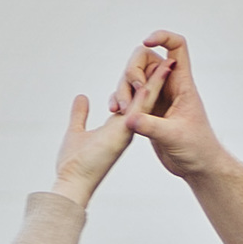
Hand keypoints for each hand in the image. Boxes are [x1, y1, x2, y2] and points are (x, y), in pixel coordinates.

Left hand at [53, 55, 163, 203]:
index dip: (143, 87)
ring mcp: (127, 130)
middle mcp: (126, 128)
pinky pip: (140, 109)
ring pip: (146, 102)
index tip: (151, 69)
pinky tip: (154, 79)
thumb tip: (82, 97)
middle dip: (156, 81)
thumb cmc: (74, 163)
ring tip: (169, 64)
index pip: (135, 103)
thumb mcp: (77, 131)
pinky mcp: (123, 132)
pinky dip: (148, 93)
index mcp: (117, 128)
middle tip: (168, 62)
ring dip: (157, 83)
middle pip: (145, 100)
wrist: (73, 181)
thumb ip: (80, 114)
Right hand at [113, 30, 228, 183]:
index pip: (176, 48)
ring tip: (119, 110)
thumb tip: (129, 118)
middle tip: (132, 93)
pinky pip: (130, 98)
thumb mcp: (173, 137)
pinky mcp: (148, 112)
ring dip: (122, 89)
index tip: (146, 42)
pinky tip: (115, 114)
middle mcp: (169, 88)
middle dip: (132, 70)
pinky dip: (119, 101)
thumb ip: (150, 126)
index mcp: (182, 85)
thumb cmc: (197, 149)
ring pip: (134, 79)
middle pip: (146, 60)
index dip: (162, 37)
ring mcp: (157, 99)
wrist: (198, 167)